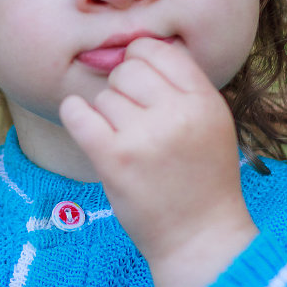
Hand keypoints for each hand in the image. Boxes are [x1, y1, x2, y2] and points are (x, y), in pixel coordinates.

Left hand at [58, 37, 257, 286]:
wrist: (198, 238)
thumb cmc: (202, 178)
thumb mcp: (211, 122)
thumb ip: (182, 86)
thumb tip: (136, 48)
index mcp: (204, 101)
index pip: (160, 51)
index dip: (142, 59)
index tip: (138, 78)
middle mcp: (176, 114)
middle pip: (127, 70)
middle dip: (122, 88)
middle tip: (131, 117)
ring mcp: (144, 137)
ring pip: (103, 96)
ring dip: (106, 114)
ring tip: (125, 141)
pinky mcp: (114, 159)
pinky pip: (78, 114)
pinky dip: (74, 113)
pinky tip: (82, 121)